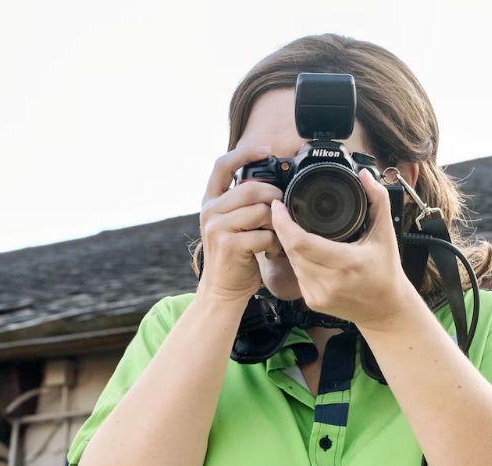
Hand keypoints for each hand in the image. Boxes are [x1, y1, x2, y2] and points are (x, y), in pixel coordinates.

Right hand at [196, 145, 283, 302]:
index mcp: (210, 201)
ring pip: (262, 211)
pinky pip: (265, 234)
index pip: (223, 165)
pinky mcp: (230, 245)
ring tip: (274, 237)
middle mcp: (210, 211)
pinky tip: (270, 251)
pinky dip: (275, 243)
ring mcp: (217, 227)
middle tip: (281, 212)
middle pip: (252, 188)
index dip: (245, 153)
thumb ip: (243, 203)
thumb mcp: (233, 224)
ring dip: (276, 224)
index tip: (266, 150)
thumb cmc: (235, 256)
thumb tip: (272, 184)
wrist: (223, 290)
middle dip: (275, 198)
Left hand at [270, 168, 422, 329]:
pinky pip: (297, 274)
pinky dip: (297, 259)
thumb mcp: (386, 233)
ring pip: (291, 262)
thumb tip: (364, 175)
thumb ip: (378, 200)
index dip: (283, 223)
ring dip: (288, 243)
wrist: (386, 309)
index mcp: (347, 263)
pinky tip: (303, 250)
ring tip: (290, 227)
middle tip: (280, 211)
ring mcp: (319, 295)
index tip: (278, 205)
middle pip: (291, 250)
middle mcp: (330, 282)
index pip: (301, 242)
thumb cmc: (386, 270)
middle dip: (282, 229)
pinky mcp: (313, 302)